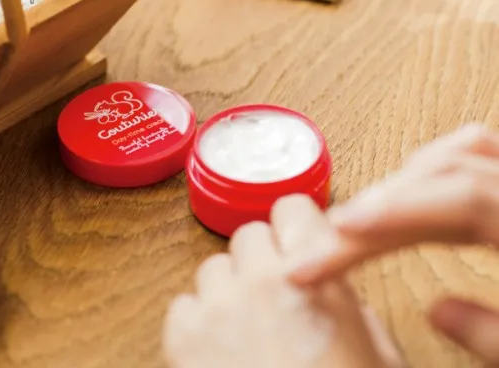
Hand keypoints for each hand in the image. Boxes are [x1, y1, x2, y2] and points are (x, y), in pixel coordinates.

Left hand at [163, 195, 401, 367]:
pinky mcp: (182, 338)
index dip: (295, 226)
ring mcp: (216, 308)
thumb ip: (349, 306)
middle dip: (262, 260)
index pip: (291, 207)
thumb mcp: (377, 355)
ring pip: (212, 268)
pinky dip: (198, 321)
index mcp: (315, 278)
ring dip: (228, 289)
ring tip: (246, 329)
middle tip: (276, 296)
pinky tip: (219, 350)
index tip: (297, 243)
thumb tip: (328, 287)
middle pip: (248, 235)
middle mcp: (261, 282)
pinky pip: (183, 305)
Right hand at [286, 124, 498, 363]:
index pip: (462, 199)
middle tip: (320, 244)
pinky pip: (470, 156)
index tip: (337, 234)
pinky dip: (427, 170)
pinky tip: (400, 192)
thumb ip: (493, 336)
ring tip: (348, 220)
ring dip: (395, 184)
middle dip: (372, 205)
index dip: (393, 211)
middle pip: (442, 174)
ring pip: (453, 156)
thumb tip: (438, 311)